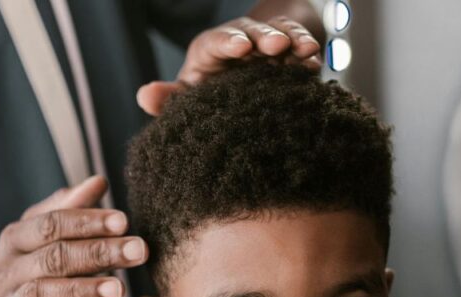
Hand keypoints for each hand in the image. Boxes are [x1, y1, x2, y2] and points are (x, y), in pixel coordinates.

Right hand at [0, 175, 146, 296]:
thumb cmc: (22, 274)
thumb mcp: (36, 239)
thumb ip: (67, 211)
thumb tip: (99, 181)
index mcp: (16, 239)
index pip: (52, 224)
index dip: (88, 222)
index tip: (124, 221)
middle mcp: (9, 270)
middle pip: (54, 257)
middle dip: (99, 252)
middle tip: (139, 250)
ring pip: (45, 293)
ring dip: (86, 290)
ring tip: (120, 288)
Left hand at [137, 16, 322, 115]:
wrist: (237, 92)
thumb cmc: (207, 94)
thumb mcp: (189, 96)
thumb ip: (169, 99)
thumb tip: (145, 95)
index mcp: (210, 50)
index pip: (217, 41)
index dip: (229, 42)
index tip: (240, 48)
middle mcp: (239, 40)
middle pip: (252, 33)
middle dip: (265, 37)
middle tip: (278, 46)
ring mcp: (265, 44)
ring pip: (280, 34)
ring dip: (294, 40)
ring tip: (306, 50)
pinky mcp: (288, 53)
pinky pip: (299, 46)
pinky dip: (308, 53)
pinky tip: (315, 64)